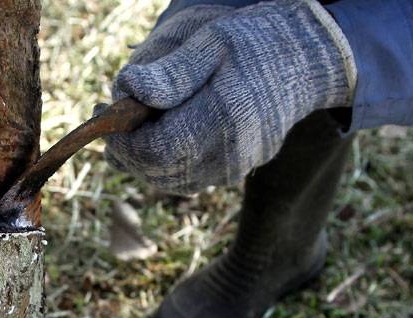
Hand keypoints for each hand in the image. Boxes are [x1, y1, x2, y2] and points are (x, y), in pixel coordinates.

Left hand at [105, 0, 355, 192]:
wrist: (305, 62)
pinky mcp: (236, 172)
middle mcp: (230, 153)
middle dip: (128, 151)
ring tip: (133, 127)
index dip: (123, 142)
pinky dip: (166, 164)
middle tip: (112, 123)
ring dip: (144, 160)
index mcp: (223, 117)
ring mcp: (234, 167)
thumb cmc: (254, 43)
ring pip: (169, 180)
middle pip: (157, 172)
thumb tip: (128, 89)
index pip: (155, 151)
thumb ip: (170, 71)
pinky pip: (188, 179)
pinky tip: (160, 135)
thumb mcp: (212, 41)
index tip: (107, 121)